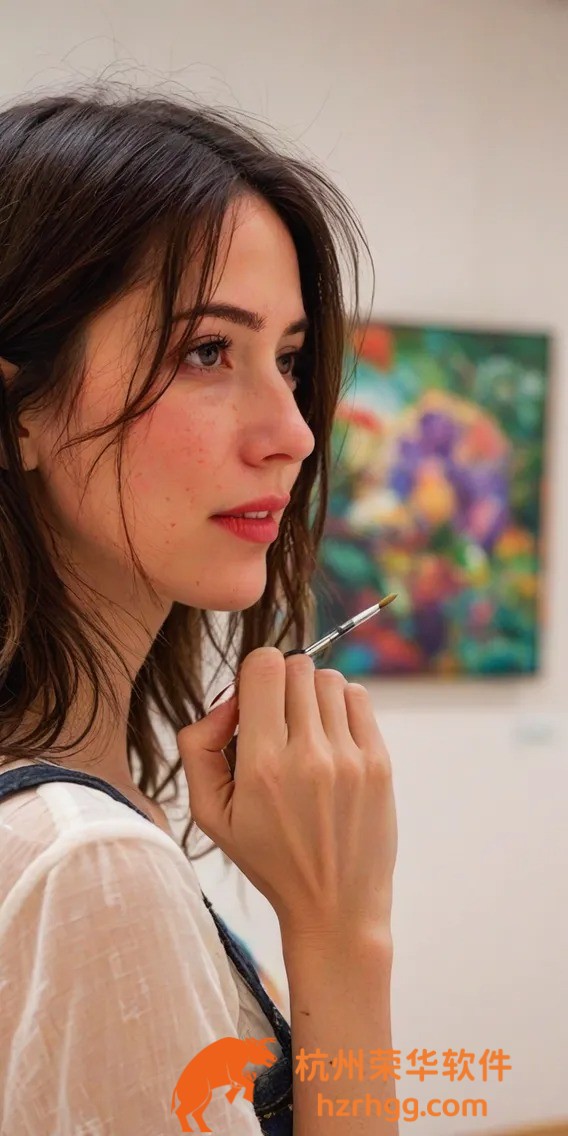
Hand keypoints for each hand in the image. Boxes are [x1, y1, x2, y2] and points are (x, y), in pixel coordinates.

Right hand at [177, 648, 396, 938]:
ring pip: (329, 679)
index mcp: (261, 766)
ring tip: (305, 732)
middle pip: (296, 666)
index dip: (253, 674)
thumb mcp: (210, 815)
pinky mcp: (379, 762)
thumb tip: (225, 702)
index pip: (263, 667)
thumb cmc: (268, 860)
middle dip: (281, 684)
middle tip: (277, 721)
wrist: (335, 907)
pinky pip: (358, 697)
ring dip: (312, 694)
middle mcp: (308, 756)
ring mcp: (349, 758)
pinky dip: (341, 705)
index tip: (252, 702)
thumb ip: (198, 747)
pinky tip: (331, 738)